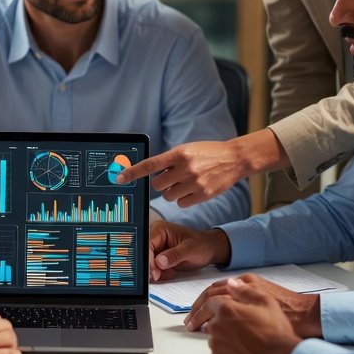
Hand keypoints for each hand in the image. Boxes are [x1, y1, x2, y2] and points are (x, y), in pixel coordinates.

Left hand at [117, 130, 285, 205]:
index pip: (150, 164)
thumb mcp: (187, 150)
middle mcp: (185, 168)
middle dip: (161, 184)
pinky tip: (193, 190)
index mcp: (179, 153)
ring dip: (173, 192)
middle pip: (158, 185)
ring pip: (169, 196)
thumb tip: (150, 172)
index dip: (133, 172)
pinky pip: (181, 204)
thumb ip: (170, 160)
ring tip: (185, 183)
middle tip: (171, 178)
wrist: (233, 159)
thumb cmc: (207, 153)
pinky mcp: (203, 195)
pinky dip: (183, 200)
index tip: (119, 178)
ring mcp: (194, 183)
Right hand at [148, 219, 229, 281]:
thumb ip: (174, 255)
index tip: (155, 273)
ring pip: (148, 264)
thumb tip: (159, 261)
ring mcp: (157, 248)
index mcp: (160, 229)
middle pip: (145, 255)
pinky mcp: (159, 257)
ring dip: (158, 272)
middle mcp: (155, 237)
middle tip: (162, 275)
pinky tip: (170, 272)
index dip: (149, 260)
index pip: (147, 245)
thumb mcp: (190, 250)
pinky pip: (153, 268)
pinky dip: (161, 274)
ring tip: (171, 272)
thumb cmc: (202, 245)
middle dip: (153, 268)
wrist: (209, 250)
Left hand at [204, 285, 302, 353]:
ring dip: (219, 335)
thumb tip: (232, 284)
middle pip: (209, 320)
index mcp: (227, 308)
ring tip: (236, 338)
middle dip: (208, 321)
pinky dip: (223, 349)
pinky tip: (237, 349)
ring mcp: (218, 344)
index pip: (208, 303)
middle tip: (206, 324)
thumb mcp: (266, 302)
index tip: (196, 312)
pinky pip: (217, 352)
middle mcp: (218, 326)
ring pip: (213, 337)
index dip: (202, 306)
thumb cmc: (276, 332)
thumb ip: (245, 291)